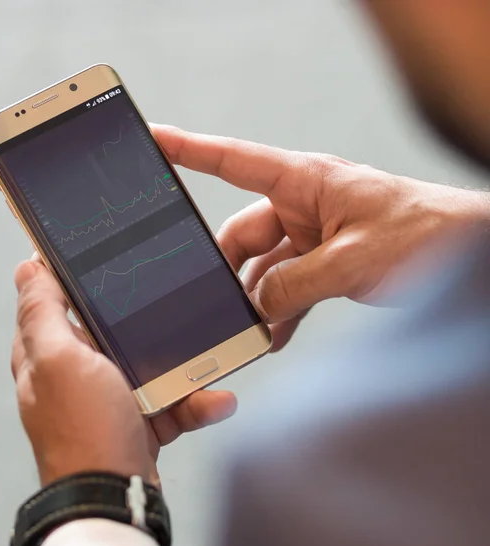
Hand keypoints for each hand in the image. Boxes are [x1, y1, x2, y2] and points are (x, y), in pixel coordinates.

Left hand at [11, 259, 236, 485]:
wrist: (115, 498)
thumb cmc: (84, 428)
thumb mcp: (59, 361)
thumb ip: (42, 313)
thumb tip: (27, 267)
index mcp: (47, 354)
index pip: (55, 301)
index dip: (76, 276)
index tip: (108, 256)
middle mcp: (75, 374)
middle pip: (111, 330)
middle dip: (143, 321)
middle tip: (172, 301)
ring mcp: (110, 398)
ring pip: (149, 364)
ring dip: (182, 365)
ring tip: (210, 360)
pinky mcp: (139, 421)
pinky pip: (171, 401)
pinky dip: (194, 402)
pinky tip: (217, 401)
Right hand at [153, 125, 488, 350]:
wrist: (470, 254)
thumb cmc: (427, 234)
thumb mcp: (354, 259)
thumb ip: (296, 284)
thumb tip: (255, 307)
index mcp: (306, 182)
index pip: (234, 160)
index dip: (189, 150)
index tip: (153, 141)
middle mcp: (304, 206)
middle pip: (242, 235)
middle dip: (226, 270)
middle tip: (211, 302)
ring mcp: (313, 237)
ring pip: (263, 270)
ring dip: (254, 301)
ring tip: (246, 330)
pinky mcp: (326, 265)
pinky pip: (288, 289)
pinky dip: (278, 313)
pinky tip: (272, 337)